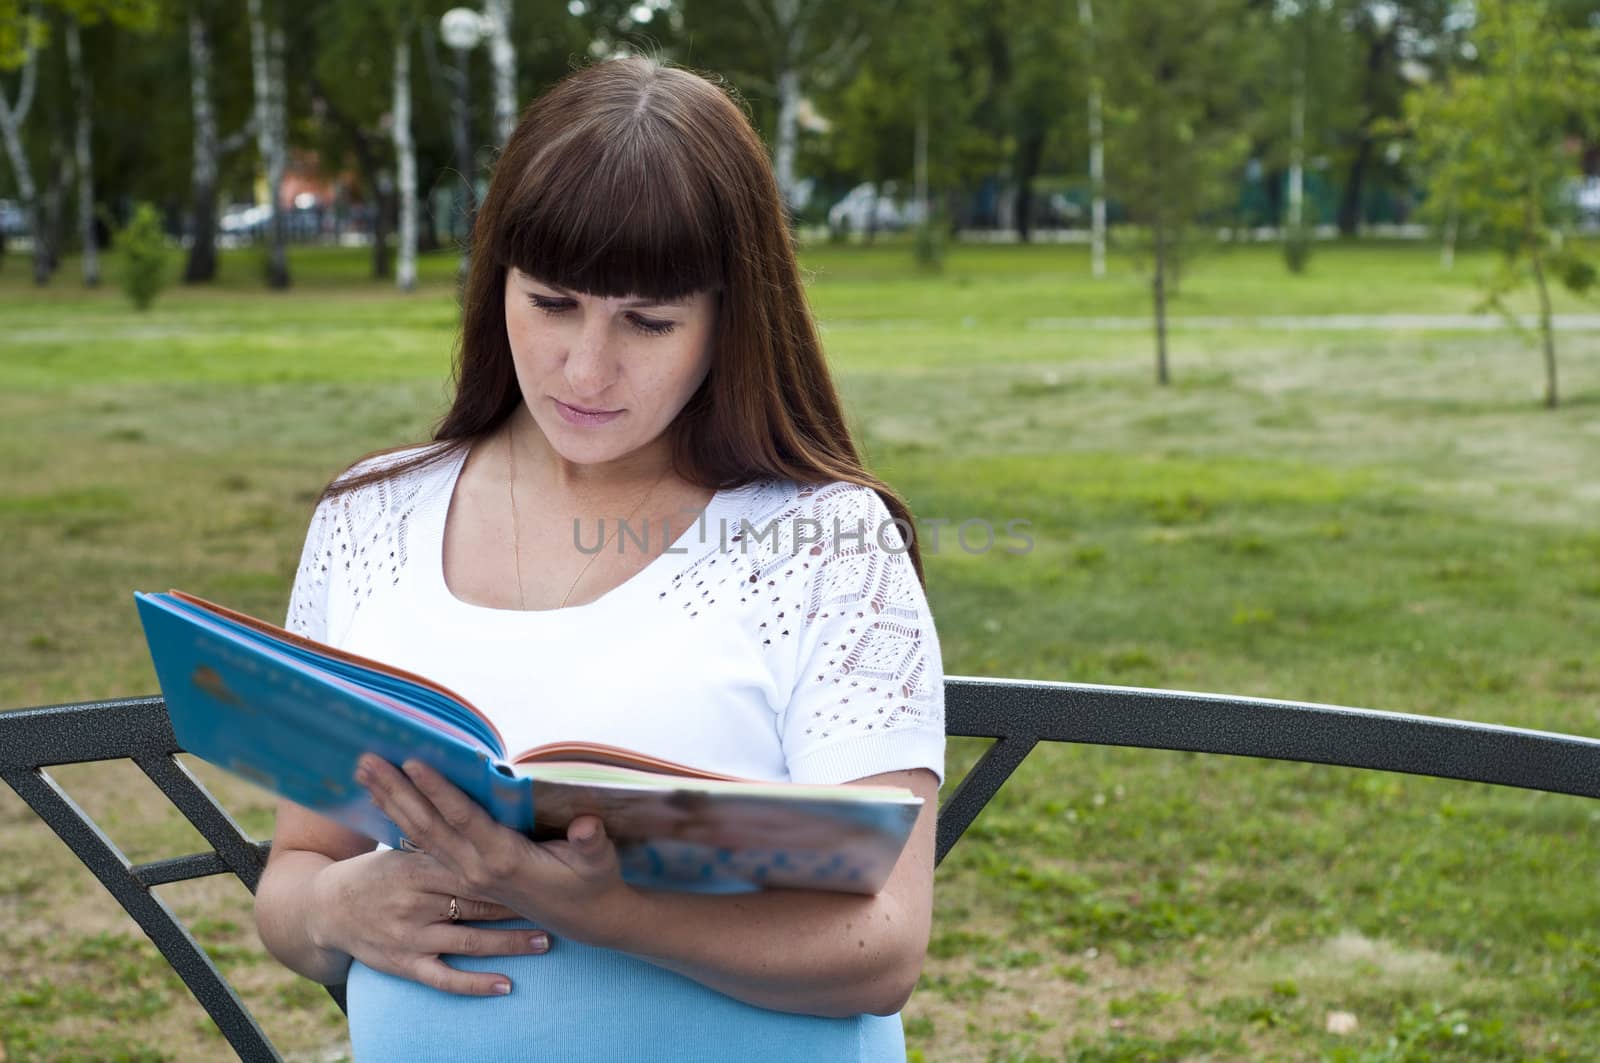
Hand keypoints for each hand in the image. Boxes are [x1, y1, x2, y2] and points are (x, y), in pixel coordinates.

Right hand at [307, 846, 548, 995]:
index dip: (508, 867)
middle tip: (557, 904)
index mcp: (419, 866)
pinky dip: (476, 984)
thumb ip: (445, 838)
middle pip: (477, 902)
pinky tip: (506, 985)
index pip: (471, 863)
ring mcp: (410, 936)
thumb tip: (486, 812)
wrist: (325, 907)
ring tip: (546, 940)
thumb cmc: (377, 871)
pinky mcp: (404, 965)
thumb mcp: (405, 847)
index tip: (544, 863)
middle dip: (519, 904)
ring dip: (510, 942)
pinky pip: (445, 979)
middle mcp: (415, 902)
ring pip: (470, 941)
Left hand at [355, 754, 634, 943]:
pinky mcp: (464, 875)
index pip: (461, 819)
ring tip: (364, 772)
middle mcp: (475, 868)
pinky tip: (384, 803)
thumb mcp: (599, 864)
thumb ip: (590, 844)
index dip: (437, 790)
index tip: (412, 762)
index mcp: (502, 860)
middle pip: (425, 825)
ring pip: (417, 836)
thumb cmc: (593, 883)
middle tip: (365, 760)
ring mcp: (465, 874)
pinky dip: (400, 821)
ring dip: (389, 802)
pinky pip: (424, 846)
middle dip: (395, 791)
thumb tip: (586, 824)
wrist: (584, 921)